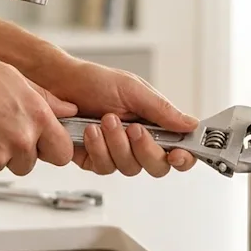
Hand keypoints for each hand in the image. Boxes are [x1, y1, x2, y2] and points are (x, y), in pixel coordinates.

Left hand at [38, 59, 198, 176]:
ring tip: (105, 120)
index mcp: (154, 124)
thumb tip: (191, 124)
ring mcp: (117, 153)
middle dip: (146, 150)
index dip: (183, 158)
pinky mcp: (95, 159)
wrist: (59, 83)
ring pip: (130, 168)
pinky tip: (90, 130)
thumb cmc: (95, 82)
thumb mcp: (133, 89)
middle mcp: (138, 142)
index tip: (177, 154)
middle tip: (134, 129)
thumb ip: (162, 110)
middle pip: (157, 166)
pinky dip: (98, 148)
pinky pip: (104, 167)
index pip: (179, 149)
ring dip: (117, 144)